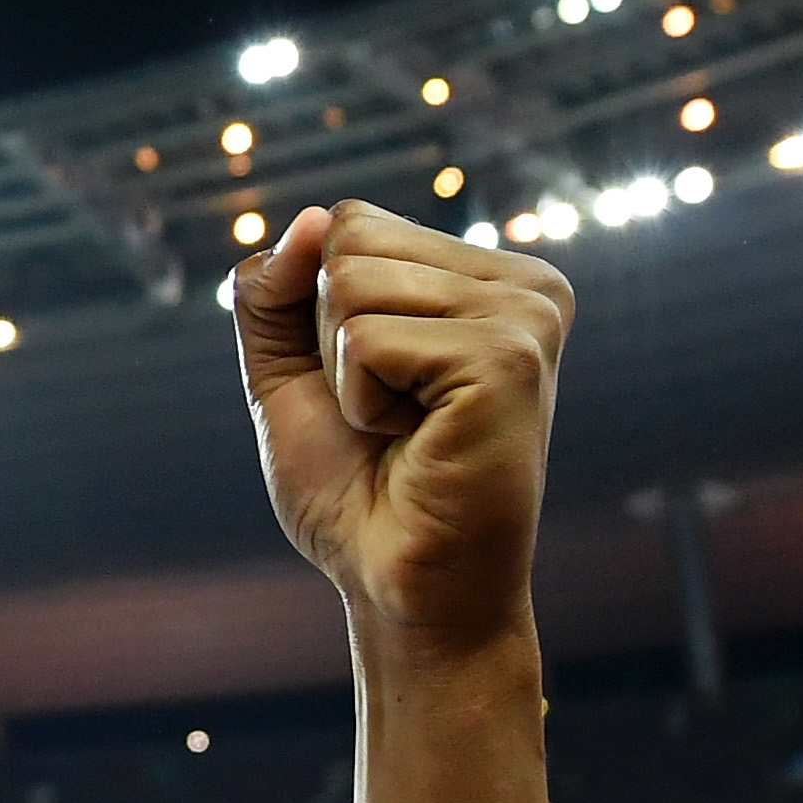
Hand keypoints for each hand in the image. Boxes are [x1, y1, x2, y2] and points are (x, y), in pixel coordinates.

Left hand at [234, 201, 569, 656]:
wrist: (398, 584)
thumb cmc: (357, 489)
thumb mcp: (292, 373)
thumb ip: (277, 293)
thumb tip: (309, 217)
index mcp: (487, 277)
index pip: (350, 222)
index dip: (318, 311)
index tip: (371, 383)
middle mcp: (524, 285)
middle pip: (348, 240)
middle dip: (327, 338)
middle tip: (386, 411)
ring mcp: (525, 316)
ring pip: (348, 285)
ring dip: (344, 374)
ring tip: (402, 427)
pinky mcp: (507, 358)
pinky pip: (366, 340)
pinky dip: (360, 400)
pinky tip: (414, 439)